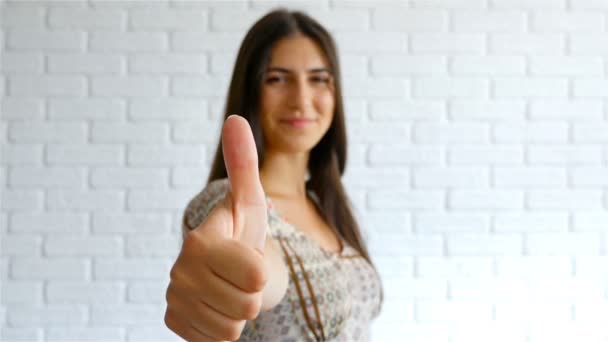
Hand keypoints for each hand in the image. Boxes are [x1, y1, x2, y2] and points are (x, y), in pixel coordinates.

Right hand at [165, 115, 268, 340]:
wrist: (225, 271)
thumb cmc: (241, 235)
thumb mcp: (248, 203)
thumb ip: (243, 164)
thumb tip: (235, 118)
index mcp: (200, 241)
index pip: (256, 275)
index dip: (262, 269)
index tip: (247, 255)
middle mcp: (180, 270)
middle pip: (248, 304)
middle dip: (252, 293)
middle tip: (240, 277)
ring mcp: (174, 298)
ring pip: (233, 326)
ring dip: (239, 311)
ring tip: (229, 290)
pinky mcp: (174, 322)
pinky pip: (217, 340)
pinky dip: (223, 327)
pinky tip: (215, 306)